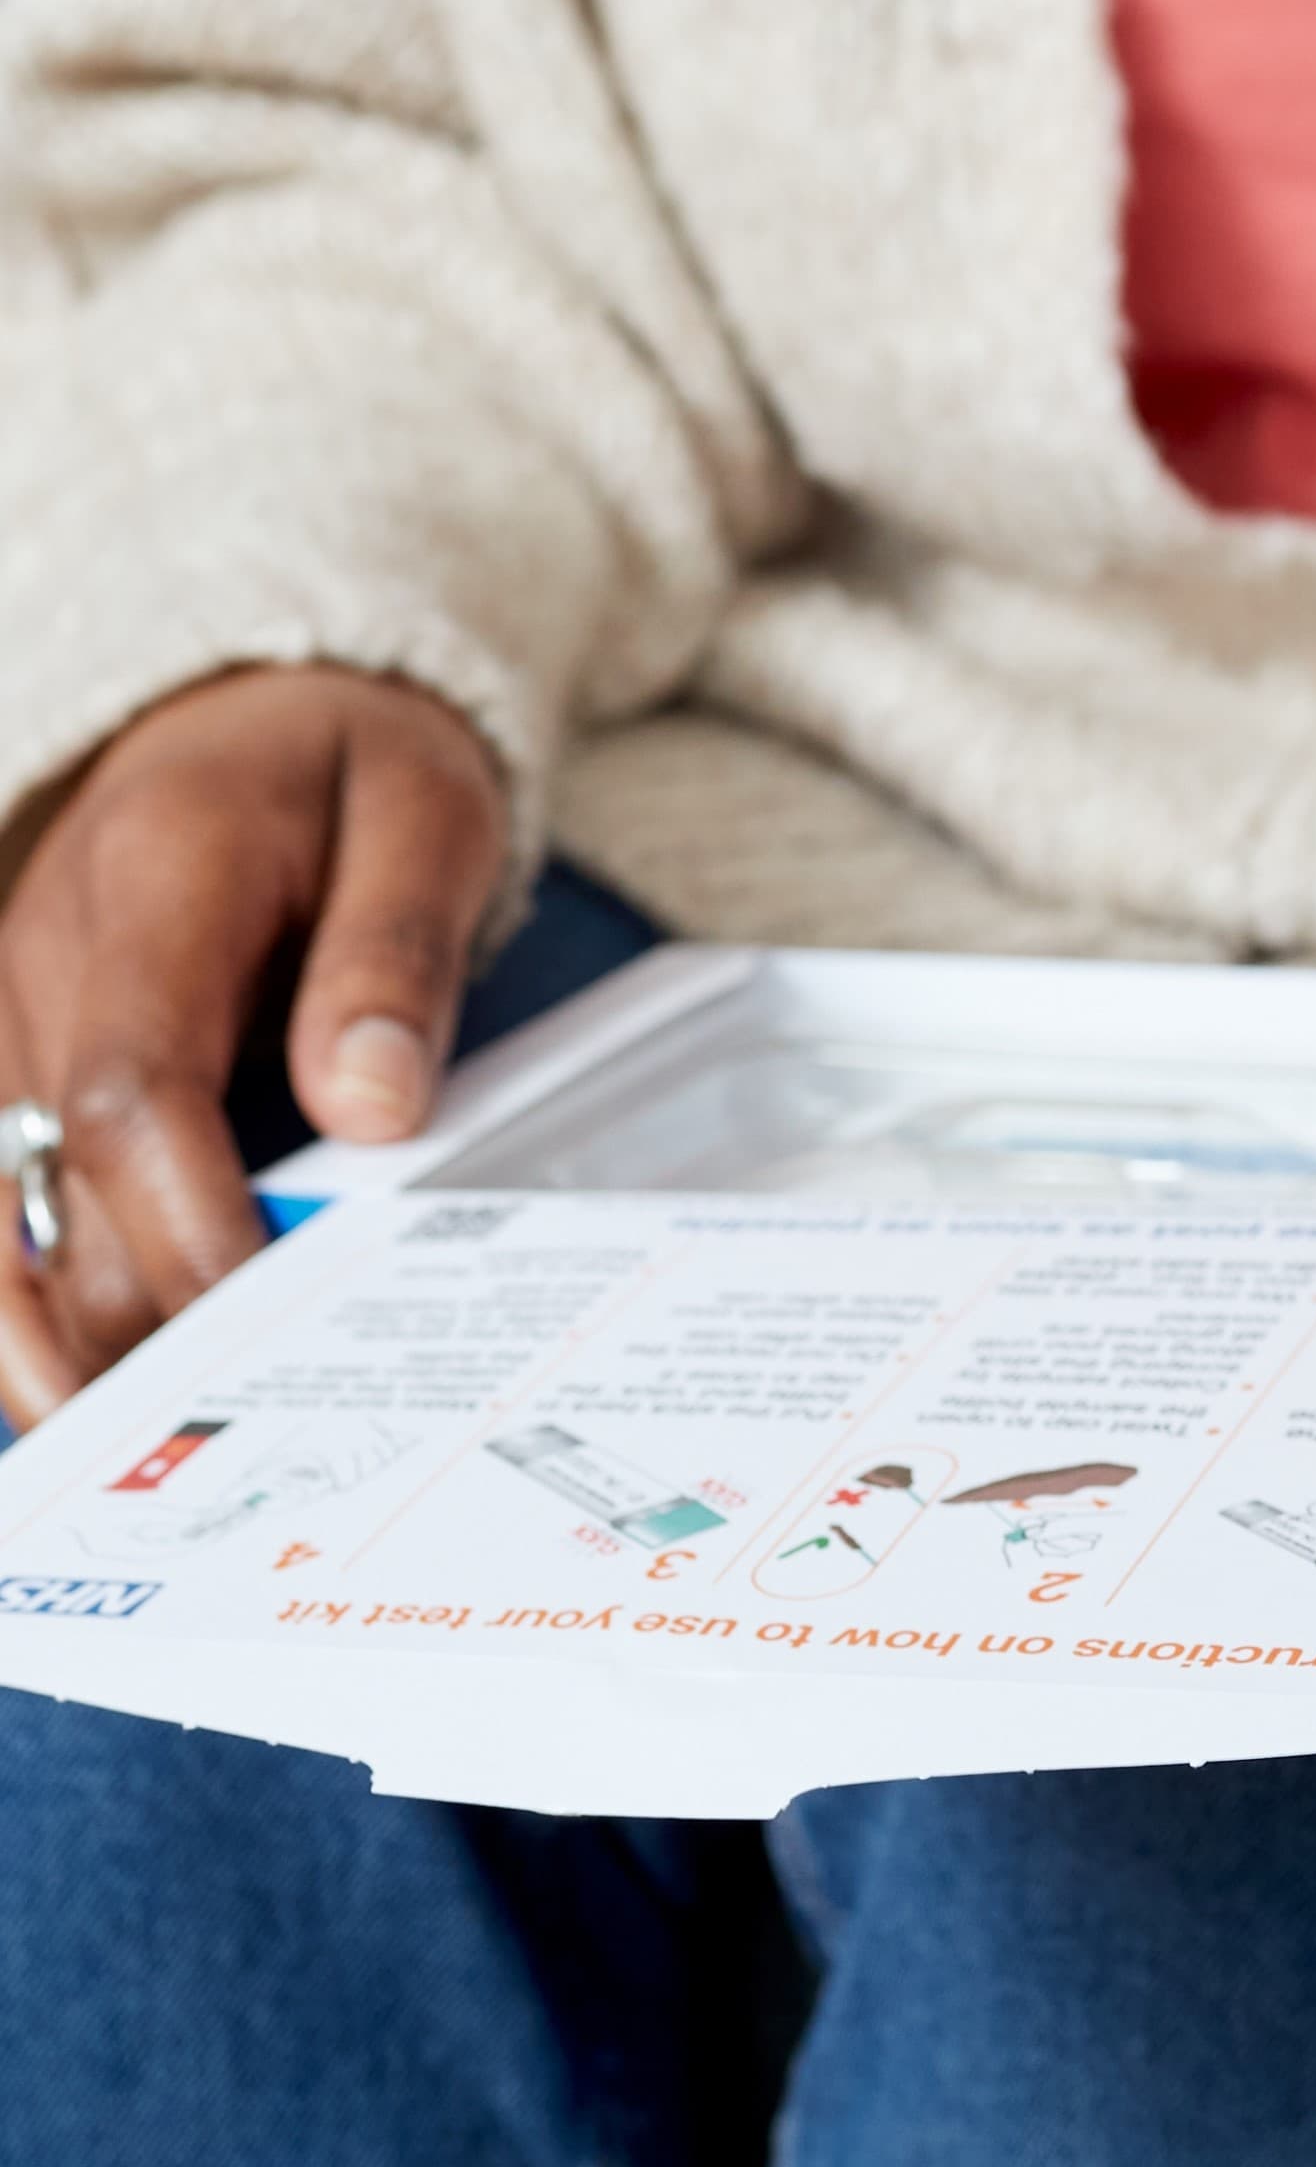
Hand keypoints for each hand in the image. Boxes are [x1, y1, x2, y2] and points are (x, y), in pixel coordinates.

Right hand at [0, 667, 505, 1424]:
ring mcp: (6, 1016)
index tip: (263, 1323)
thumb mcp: (423, 815)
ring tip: (115, 1455)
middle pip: (40, 1182)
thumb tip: (371, 1107)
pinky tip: (81, 1388)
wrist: (260, 710)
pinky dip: (21, 1291)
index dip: (187, 1228)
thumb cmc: (354, 770)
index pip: (133, 1096)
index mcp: (152, 887)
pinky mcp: (6, 1060)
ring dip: (38, 1335)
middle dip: (114, 1320)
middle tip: (200, 1440)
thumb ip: (396, 954)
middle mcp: (44, 961)